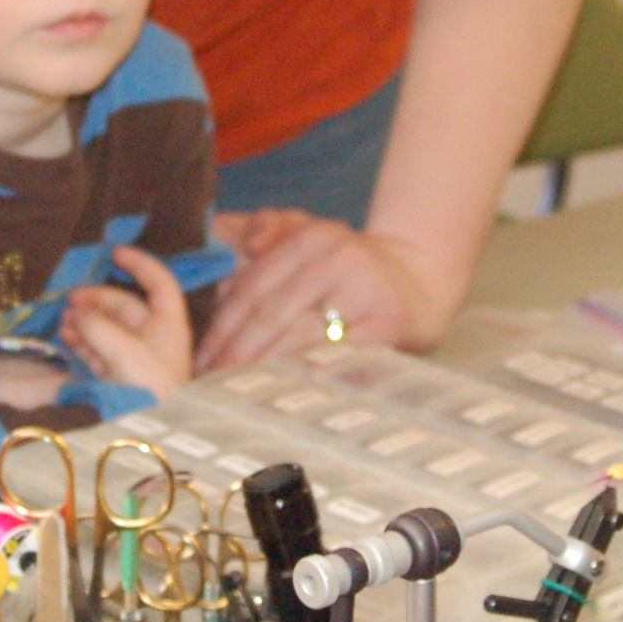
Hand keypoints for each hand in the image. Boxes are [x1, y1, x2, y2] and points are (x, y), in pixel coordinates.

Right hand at [59, 245, 192, 397]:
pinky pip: (96, 350)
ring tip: (62, 320)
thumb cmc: (149, 390)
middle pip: (124, 305)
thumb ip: (97, 327)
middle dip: (96, 299)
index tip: (114, 252)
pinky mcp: (116, 376)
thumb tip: (76, 314)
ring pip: (106, 328)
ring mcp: (133, 357)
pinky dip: (81, 341)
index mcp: (168, 325)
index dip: (140, 264)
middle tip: (70, 299)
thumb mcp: (125, 352)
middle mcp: (153, 337)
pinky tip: (65, 336)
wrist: (149, 439)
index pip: (159, 283)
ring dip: (84, 320)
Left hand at [197, 213, 463, 367]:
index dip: (222, 327)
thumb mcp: (311, 234)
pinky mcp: (389, 319)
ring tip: (238, 392)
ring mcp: (363, 287)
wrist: (422, 277)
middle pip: (270, 313)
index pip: (251, 287)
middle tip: (210, 385)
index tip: (200, 360)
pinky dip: (312, 372)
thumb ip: (268, 229)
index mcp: (309, 237)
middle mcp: (335, 256)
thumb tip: (235, 238)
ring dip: (265, 367)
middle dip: (235, 354)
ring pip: (300, 335)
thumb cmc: (351, 265)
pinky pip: (341, 353)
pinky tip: (288, 391)